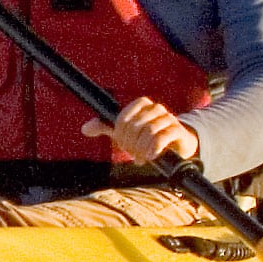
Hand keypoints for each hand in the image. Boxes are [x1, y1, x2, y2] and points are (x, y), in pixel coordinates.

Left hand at [84, 97, 198, 166]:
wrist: (176, 145)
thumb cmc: (147, 137)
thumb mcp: (125, 132)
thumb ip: (105, 128)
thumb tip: (85, 129)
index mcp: (142, 104)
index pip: (124, 117)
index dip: (120, 133)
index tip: (122, 143)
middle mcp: (156, 108)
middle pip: (135, 125)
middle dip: (131, 143)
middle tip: (132, 154)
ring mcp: (168, 118)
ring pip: (149, 131)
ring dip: (141, 148)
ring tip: (141, 158)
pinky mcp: (177, 130)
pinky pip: (162, 137)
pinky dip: (153, 149)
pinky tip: (150, 157)